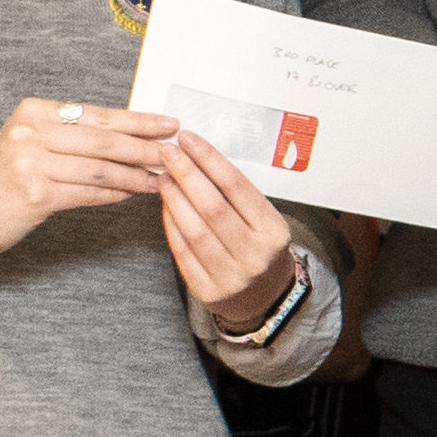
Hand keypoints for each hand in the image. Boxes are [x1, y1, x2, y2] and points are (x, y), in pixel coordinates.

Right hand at [0, 92, 177, 269]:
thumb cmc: (5, 178)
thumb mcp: (32, 142)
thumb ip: (73, 135)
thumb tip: (131, 134)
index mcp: (34, 111)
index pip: (97, 115)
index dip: (137, 121)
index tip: (168, 124)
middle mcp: (31, 132)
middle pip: (103, 140)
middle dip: (145, 147)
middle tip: (176, 153)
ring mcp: (31, 162)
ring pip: (100, 168)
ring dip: (136, 175)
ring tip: (162, 179)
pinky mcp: (35, 194)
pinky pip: (88, 192)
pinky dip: (115, 193)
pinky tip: (134, 194)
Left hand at [155, 126, 304, 342]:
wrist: (265, 297)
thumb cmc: (259, 247)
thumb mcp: (262, 219)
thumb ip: (235, 195)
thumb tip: (196, 157)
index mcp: (273, 232)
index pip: (237, 187)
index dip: (210, 160)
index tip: (188, 139)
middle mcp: (255, 255)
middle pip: (213, 207)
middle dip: (186, 174)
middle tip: (167, 152)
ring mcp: (231, 277)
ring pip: (194, 230)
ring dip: (173, 199)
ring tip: (162, 176)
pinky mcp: (208, 291)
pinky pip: (183, 253)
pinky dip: (171, 226)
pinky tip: (165, 206)